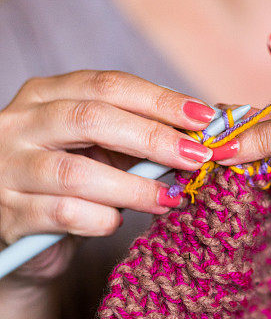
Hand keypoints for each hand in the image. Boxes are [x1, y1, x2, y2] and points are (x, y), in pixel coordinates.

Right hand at [0, 70, 215, 280]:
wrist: (21, 233)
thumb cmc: (69, 181)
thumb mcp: (97, 148)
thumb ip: (136, 136)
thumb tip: (198, 134)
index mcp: (44, 94)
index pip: (107, 85)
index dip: (159, 99)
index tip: (203, 116)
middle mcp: (19, 125)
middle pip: (91, 119)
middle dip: (153, 137)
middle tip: (196, 156)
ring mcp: (9, 169)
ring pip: (76, 173)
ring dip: (133, 187)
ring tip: (168, 197)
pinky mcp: (9, 214)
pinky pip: (64, 213)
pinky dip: (102, 218)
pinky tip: (118, 221)